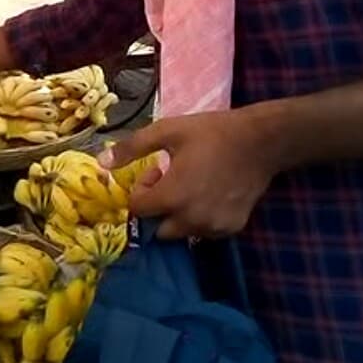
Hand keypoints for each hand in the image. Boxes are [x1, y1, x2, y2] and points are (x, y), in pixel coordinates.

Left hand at [98, 109, 280, 239]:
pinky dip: (201, 218)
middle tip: (174, 181)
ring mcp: (213, 227)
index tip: (157, 171)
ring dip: (179, 215)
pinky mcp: (231, 228)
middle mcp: (191, 219)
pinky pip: (205, 232)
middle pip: (157, 228)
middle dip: (158, 208)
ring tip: (193, 186)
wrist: (261, 141)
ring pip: (181, 232)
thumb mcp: (168, 131)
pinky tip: (212, 194)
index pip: (138, 209)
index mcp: (172, 196)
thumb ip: (132, 148)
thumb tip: (101, 164)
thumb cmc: (212, 132)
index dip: (142, 189)